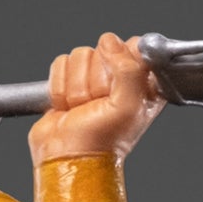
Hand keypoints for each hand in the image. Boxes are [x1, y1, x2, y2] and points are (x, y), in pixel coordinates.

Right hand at [28, 31, 162, 166]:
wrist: (68, 159)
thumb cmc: (102, 142)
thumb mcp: (129, 107)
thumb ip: (130, 69)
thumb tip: (109, 42)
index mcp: (143, 82)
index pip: (134, 46)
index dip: (122, 62)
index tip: (116, 87)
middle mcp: (119, 78)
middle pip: (103, 48)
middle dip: (95, 80)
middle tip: (97, 105)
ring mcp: (92, 78)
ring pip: (80, 55)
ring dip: (77, 87)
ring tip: (82, 109)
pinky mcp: (68, 81)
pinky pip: (60, 64)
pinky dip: (60, 88)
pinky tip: (68, 107)